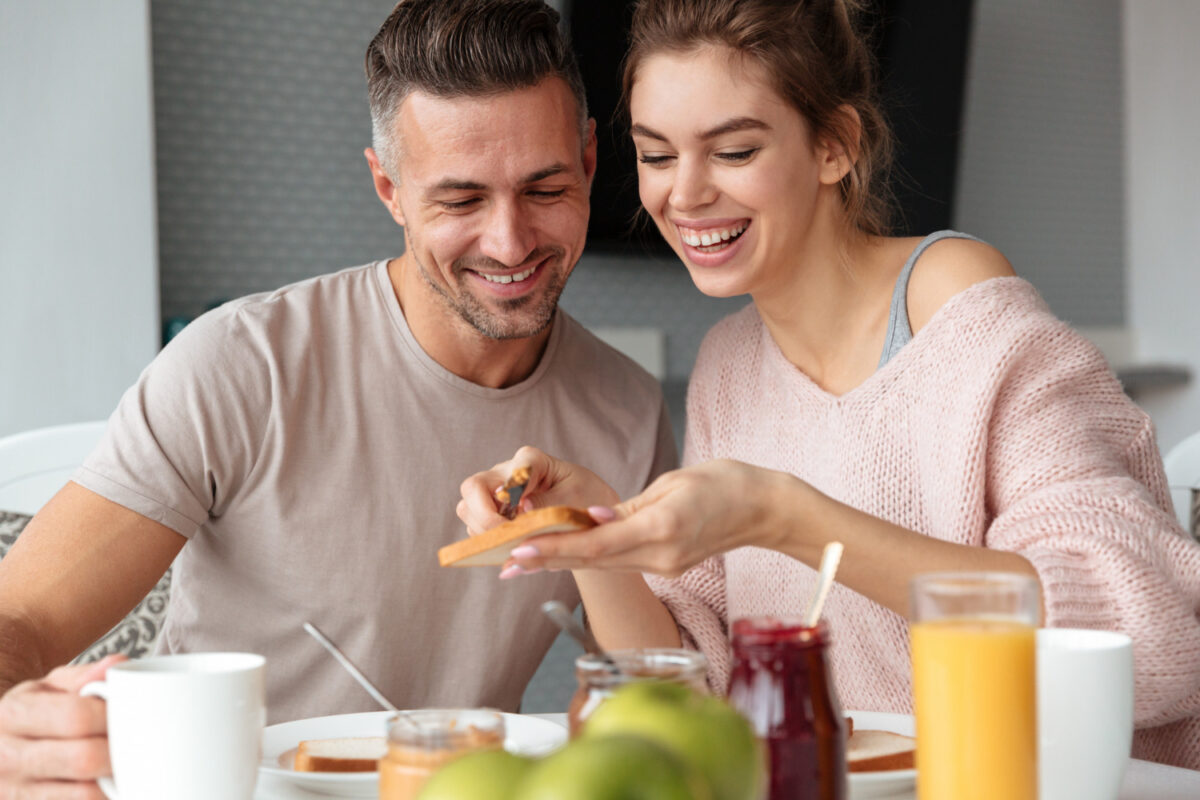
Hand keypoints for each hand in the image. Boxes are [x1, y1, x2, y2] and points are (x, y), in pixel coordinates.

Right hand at [0, 655, 123, 797]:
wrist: (0, 746)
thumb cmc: (32, 712)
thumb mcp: (49, 686)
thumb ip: (84, 676)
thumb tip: (118, 664)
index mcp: (14, 715)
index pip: (76, 717)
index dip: (112, 718)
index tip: (134, 715)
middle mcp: (8, 757)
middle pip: (83, 759)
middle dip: (121, 752)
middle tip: (144, 744)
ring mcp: (14, 792)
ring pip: (84, 794)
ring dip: (117, 781)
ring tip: (135, 766)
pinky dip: (103, 797)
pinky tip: (113, 786)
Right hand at [457, 445, 620, 534]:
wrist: (591, 516)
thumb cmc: (586, 498)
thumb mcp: (576, 498)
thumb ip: (551, 502)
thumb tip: (523, 507)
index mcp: (531, 461)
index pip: (513, 469)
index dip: (512, 490)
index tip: (523, 510)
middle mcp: (506, 475)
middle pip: (473, 487)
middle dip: (484, 516)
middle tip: (506, 536)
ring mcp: (495, 495)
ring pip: (468, 510)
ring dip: (484, 532)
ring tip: (510, 544)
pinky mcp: (493, 516)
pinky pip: (476, 530)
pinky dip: (489, 543)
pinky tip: (510, 549)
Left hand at [505, 459, 803, 577]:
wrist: (763, 508)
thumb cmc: (723, 484)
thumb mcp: (673, 483)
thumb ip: (630, 507)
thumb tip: (592, 519)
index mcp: (661, 529)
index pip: (596, 544)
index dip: (554, 549)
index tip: (519, 552)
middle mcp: (661, 556)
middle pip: (594, 561)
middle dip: (548, 560)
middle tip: (505, 563)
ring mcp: (666, 566)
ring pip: (604, 565)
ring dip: (564, 561)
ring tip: (522, 561)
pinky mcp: (669, 567)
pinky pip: (622, 563)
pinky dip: (591, 557)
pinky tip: (564, 553)